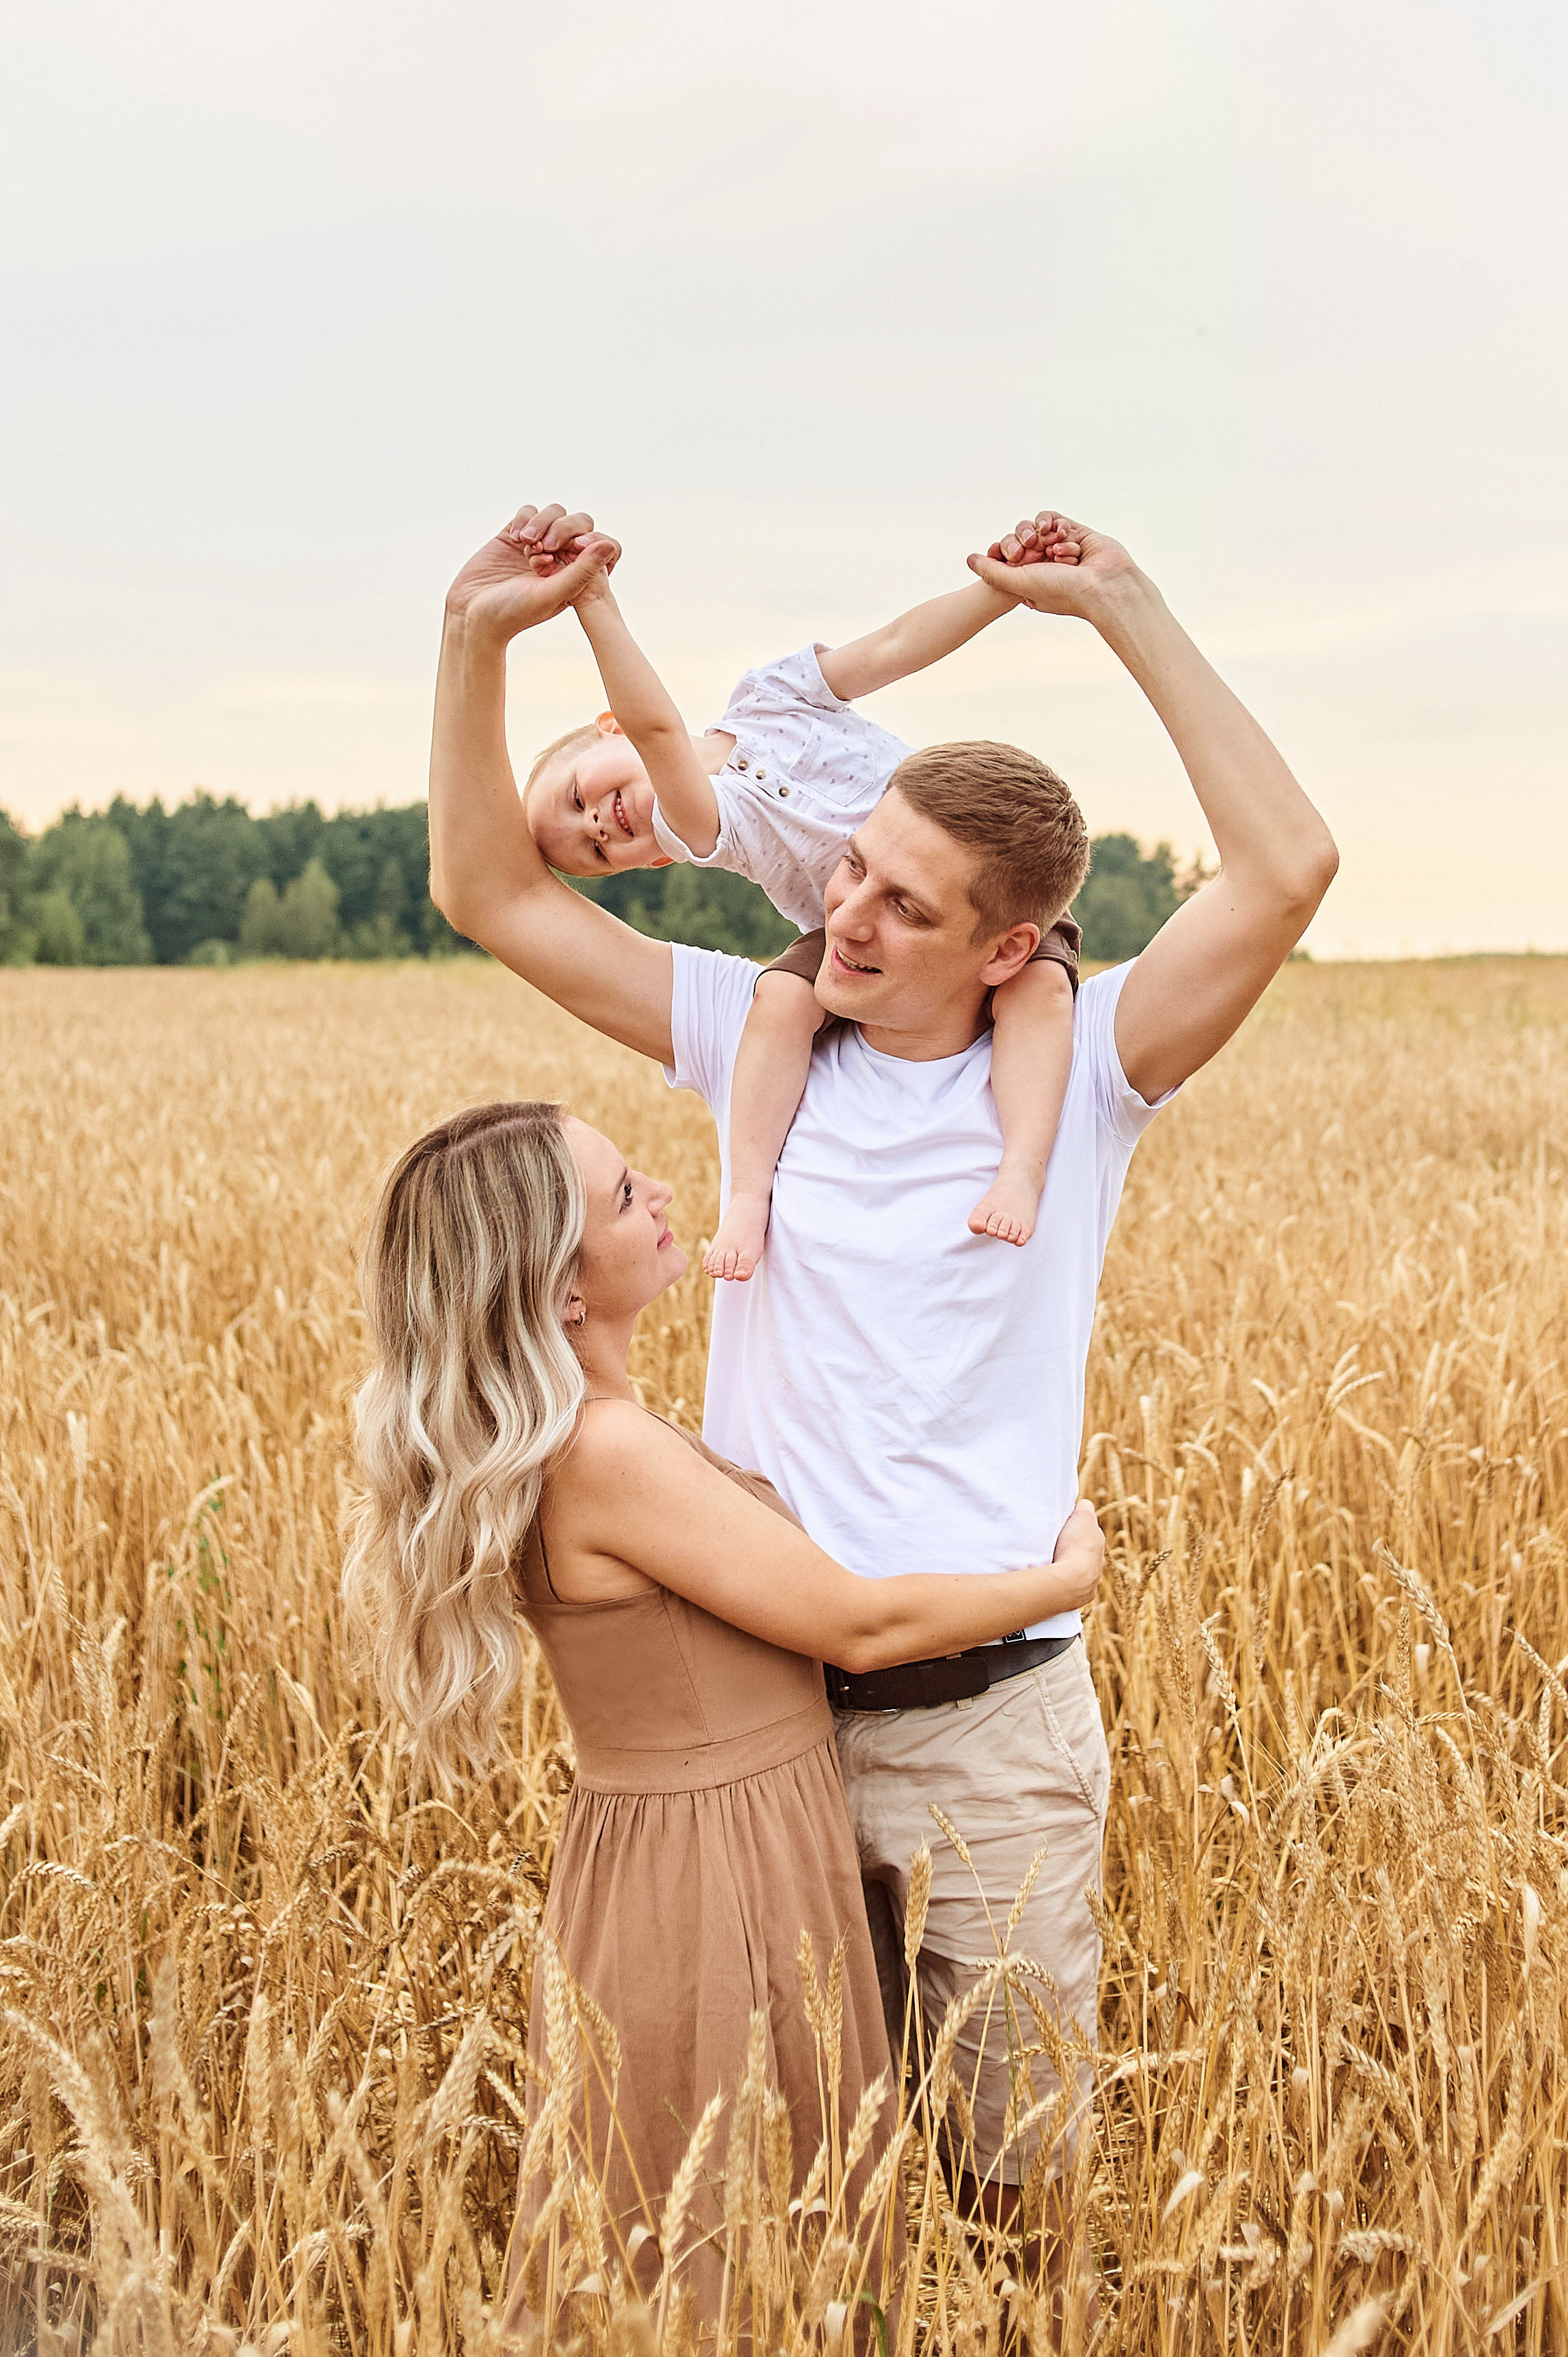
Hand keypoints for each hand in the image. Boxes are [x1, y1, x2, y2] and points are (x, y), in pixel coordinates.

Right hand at [445, 503, 620, 636]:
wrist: (472, 614)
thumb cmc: (514, 613)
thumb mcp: (553, 593)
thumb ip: (583, 570)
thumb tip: (610, 545)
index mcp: (577, 575)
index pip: (596, 543)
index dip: (589, 540)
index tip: (574, 548)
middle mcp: (560, 558)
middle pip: (578, 522)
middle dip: (563, 529)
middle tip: (543, 549)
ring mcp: (537, 544)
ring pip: (554, 513)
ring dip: (542, 523)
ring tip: (526, 545)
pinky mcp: (513, 535)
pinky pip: (528, 511)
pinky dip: (525, 519)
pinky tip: (515, 539)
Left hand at [968, 510, 1140, 622]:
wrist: (1105, 586)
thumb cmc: (1064, 591)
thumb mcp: (1018, 584)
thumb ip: (991, 572)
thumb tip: (969, 560)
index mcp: (1028, 582)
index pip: (1006, 558)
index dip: (1006, 552)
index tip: (1012, 556)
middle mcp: (1044, 566)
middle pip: (1020, 540)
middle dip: (1025, 541)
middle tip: (1034, 551)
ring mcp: (1060, 549)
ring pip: (1037, 529)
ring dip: (1043, 535)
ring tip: (1054, 548)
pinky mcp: (1076, 534)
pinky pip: (1056, 521)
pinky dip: (1057, 526)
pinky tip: (1064, 537)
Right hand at [1045, 1498, 1105, 1612]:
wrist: (1070, 1581)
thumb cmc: (1074, 1546)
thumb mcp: (1081, 1516)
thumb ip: (1085, 1507)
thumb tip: (1084, 1505)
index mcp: (1099, 1543)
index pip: (1090, 1531)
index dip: (1078, 1527)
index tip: (1065, 1527)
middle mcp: (1099, 1563)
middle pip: (1087, 1551)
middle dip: (1075, 1548)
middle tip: (1059, 1545)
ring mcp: (1092, 1582)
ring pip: (1082, 1570)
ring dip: (1071, 1566)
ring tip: (1055, 1564)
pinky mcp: (1081, 1597)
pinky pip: (1073, 1587)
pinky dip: (1066, 1582)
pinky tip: (1056, 1580)